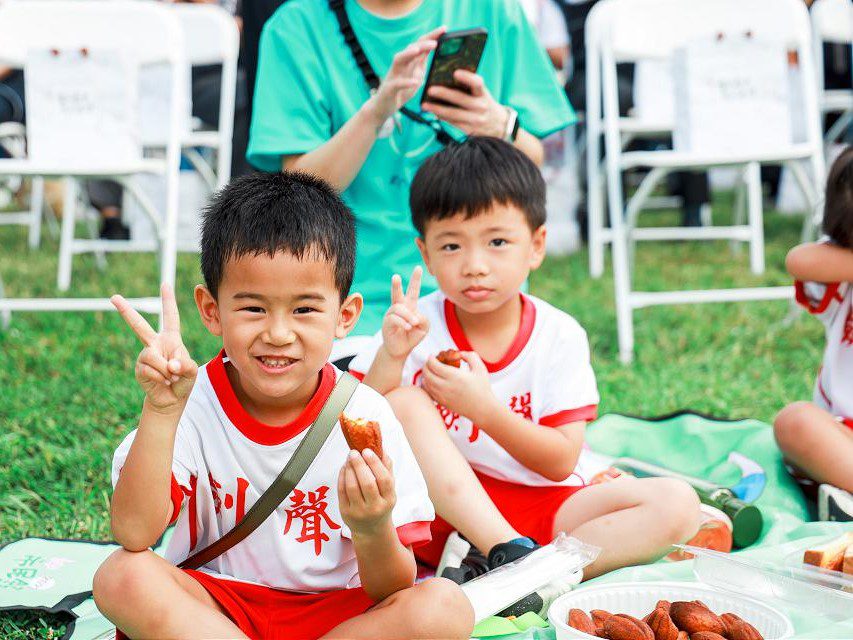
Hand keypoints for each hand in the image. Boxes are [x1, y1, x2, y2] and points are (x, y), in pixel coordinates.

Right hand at [111, 284, 197, 412]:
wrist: (171, 399)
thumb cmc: (183, 381)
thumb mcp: (191, 371)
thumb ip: (185, 365)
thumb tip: (169, 365)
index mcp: (171, 338)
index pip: (170, 317)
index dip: (168, 301)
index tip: (165, 284)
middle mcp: (155, 343)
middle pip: (139, 325)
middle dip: (126, 311)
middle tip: (113, 297)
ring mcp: (145, 355)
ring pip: (153, 357)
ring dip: (166, 371)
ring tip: (171, 377)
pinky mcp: (139, 368)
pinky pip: (150, 370)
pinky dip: (161, 378)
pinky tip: (163, 382)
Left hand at [338, 448, 396, 536]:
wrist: (371, 529)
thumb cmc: (380, 505)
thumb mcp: (389, 490)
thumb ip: (387, 469)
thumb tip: (382, 449)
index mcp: (389, 500)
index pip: (384, 480)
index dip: (375, 464)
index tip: (367, 451)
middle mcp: (375, 507)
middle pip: (367, 483)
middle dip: (359, 464)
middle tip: (354, 452)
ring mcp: (359, 512)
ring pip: (352, 486)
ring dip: (349, 469)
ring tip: (349, 459)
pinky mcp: (346, 513)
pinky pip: (341, 491)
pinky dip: (341, 476)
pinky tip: (344, 468)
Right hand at [365, 26, 445, 126]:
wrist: (382, 108)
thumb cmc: (401, 92)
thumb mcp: (416, 76)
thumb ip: (423, 64)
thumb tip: (438, 54)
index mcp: (409, 62)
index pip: (421, 44)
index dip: (432, 36)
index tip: (445, 28)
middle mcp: (401, 65)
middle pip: (411, 48)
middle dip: (423, 42)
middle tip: (436, 40)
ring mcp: (394, 76)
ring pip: (399, 59)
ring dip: (409, 54)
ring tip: (419, 50)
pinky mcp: (389, 89)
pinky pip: (397, 83)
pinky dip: (406, 82)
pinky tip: (415, 82)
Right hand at [381, 266, 428, 359]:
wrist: (401, 349)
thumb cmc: (412, 336)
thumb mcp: (424, 326)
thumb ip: (424, 318)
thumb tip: (413, 315)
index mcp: (409, 305)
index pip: (413, 290)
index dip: (415, 279)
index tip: (418, 267)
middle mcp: (399, 307)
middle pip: (397, 294)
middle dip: (396, 285)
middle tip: (395, 276)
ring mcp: (391, 314)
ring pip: (400, 309)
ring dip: (409, 317)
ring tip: (413, 324)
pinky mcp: (387, 322)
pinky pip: (395, 318)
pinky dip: (404, 323)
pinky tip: (408, 327)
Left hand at [421, 69, 508, 137]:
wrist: (498, 125)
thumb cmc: (484, 104)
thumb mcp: (482, 94)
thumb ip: (469, 87)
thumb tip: (446, 79)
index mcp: (483, 94)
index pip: (477, 83)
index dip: (467, 78)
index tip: (455, 73)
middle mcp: (481, 107)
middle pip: (460, 99)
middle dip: (444, 94)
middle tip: (430, 90)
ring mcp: (475, 120)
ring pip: (453, 114)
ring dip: (437, 109)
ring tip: (425, 105)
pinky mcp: (469, 130)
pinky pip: (452, 124)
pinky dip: (442, 118)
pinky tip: (433, 113)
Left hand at [422, 351, 495, 423]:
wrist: (483, 408)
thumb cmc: (483, 387)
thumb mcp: (480, 367)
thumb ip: (469, 356)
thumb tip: (458, 353)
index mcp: (455, 376)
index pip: (434, 365)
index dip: (430, 358)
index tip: (432, 356)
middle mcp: (446, 387)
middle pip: (427, 374)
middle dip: (426, 366)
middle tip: (429, 362)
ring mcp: (442, 396)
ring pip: (425, 384)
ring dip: (425, 375)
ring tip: (430, 371)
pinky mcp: (442, 403)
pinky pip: (428, 393)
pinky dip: (427, 386)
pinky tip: (432, 382)